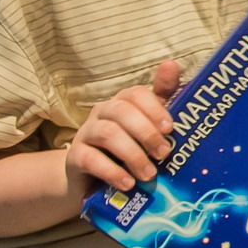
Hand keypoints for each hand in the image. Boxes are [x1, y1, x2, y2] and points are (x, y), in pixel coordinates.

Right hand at [65, 59, 181, 191]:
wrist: (92, 180)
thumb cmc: (128, 147)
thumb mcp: (149, 127)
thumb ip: (163, 100)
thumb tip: (172, 63)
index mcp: (123, 102)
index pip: (136, 93)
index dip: (154, 108)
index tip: (170, 128)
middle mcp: (102, 112)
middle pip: (122, 112)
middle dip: (146, 132)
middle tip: (164, 154)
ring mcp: (86, 133)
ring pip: (108, 134)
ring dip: (133, 155)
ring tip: (149, 174)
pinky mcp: (75, 157)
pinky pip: (91, 160)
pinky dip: (113, 172)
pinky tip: (128, 183)